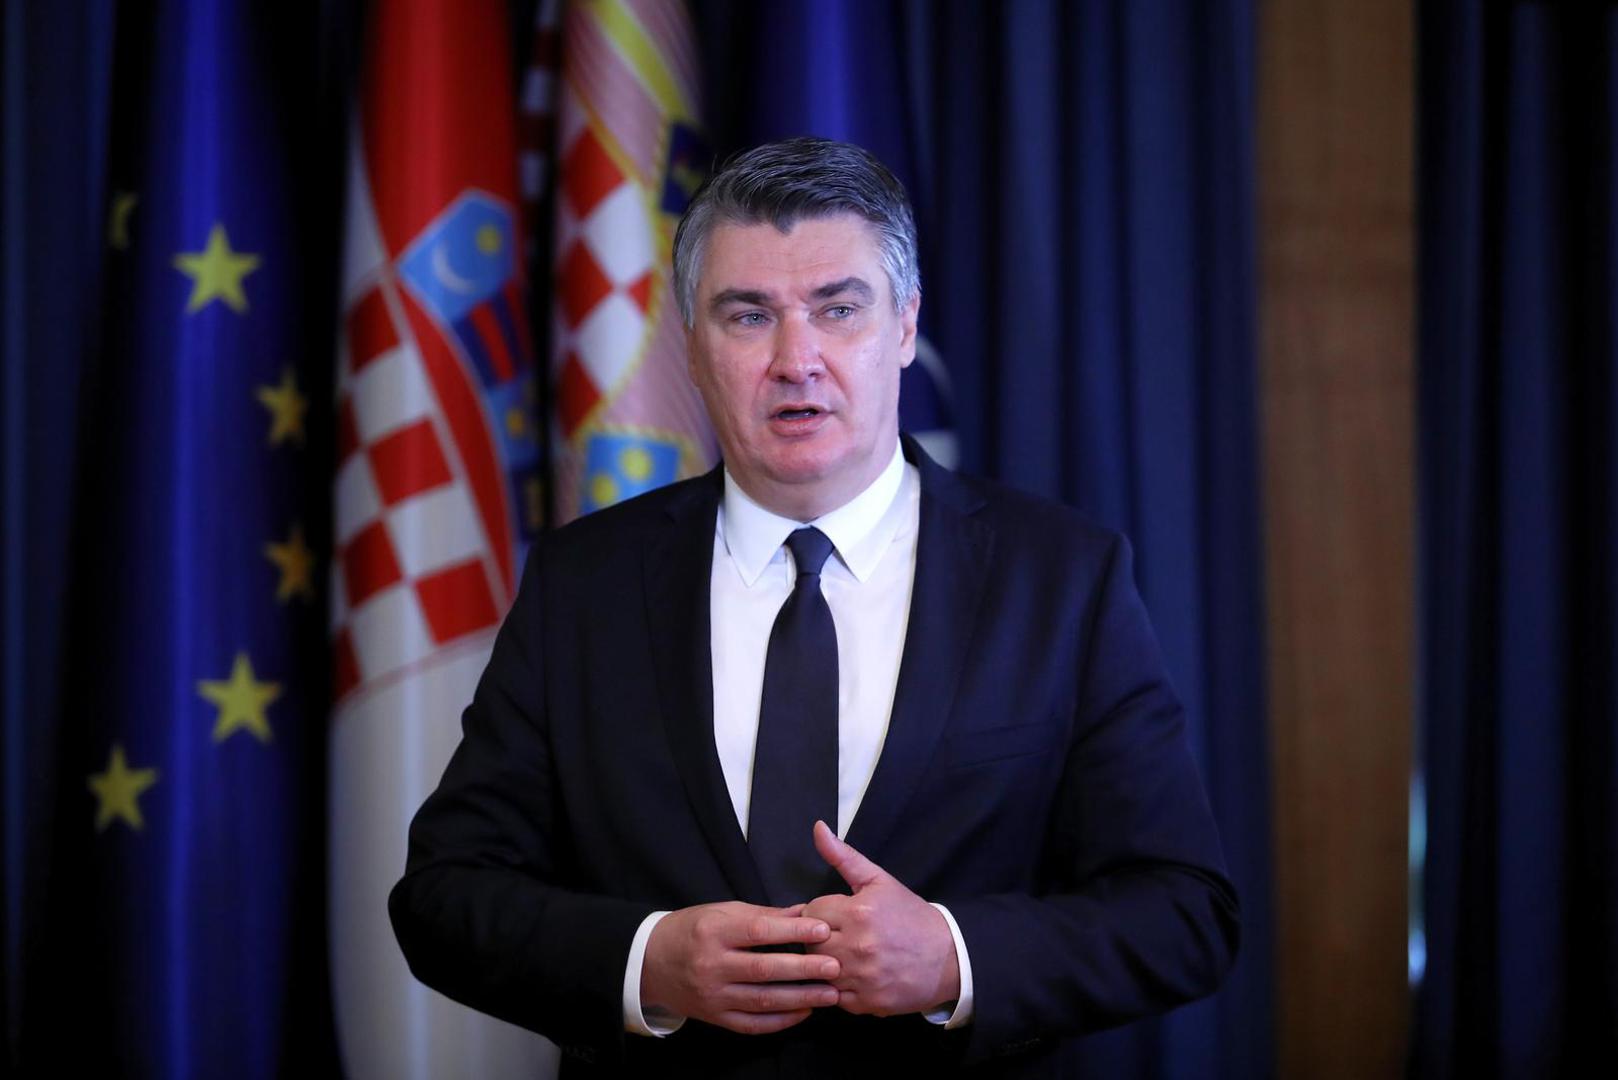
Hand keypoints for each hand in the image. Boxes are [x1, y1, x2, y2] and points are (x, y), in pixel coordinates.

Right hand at [641, 901, 842, 1033]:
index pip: (758, 932)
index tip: (822, 928)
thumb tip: (803, 912)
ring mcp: (713, 995)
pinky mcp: (715, 1017)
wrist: (651, 962)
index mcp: (714, 931)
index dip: (792, 930)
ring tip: (830, 994)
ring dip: (800, 999)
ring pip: (762, 1000)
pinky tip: (804, 1012)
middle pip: (764, 969)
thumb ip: (762, 915)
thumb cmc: (691, 929)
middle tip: (835, 966)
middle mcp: (712, 965)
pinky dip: (780, 1020)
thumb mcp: (721, 911)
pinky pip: (752, 1023)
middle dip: (804, 969)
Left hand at [803, 820, 960, 1015]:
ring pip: (818, 972)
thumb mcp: (879, 881)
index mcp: (858, 912)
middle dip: (818, 938)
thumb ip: (844, 856)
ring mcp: (861, 979)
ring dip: (825, 964)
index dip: (820, 912)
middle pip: (808, 943)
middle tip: (837, 935)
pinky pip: (833, 997)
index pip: (810, 912)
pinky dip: (838, 988)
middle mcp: (857, 947)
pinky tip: (854, 975)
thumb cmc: (910, 916)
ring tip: (844, 955)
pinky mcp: (866, 1004)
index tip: (835, 915)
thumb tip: (817, 828)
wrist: (948, 957)